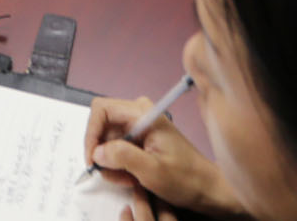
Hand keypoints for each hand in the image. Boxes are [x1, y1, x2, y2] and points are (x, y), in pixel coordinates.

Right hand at [84, 97, 239, 216]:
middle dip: (105, 154)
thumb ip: (122, 156)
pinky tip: (134, 177)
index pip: (101, 109)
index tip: (92, 159)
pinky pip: (117, 150)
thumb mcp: (151, 170)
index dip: (91, 134)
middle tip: (117, 175)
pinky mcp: (140, 139)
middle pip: (102, 127)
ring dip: (113, 165)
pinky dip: (120, 167)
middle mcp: (139, 114)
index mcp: (143, 112)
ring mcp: (139, 127)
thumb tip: (97, 150)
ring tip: (131, 179)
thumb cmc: (186, 178)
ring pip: (107, 142)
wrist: (205, 187)